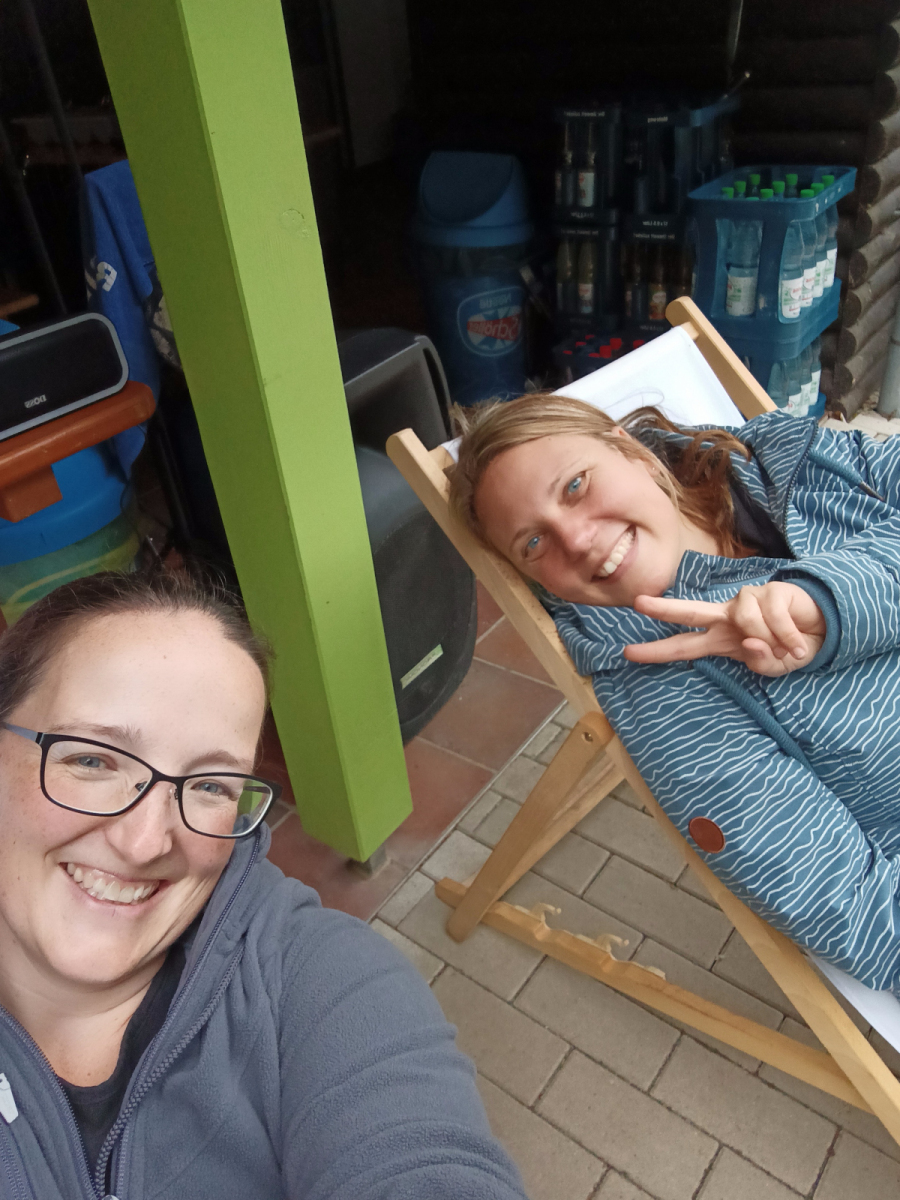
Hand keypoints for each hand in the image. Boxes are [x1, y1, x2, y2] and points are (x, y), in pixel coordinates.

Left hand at [623, 583, 826, 676]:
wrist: (821, 631)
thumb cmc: (788, 648)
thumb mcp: (773, 666)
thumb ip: (759, 661)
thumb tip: (751, 641)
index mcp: (720, 638)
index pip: (683, 646)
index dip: (657, 650)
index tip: (627, 653)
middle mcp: (727, 617)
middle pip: (690, 611)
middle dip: (664, 608)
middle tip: (638, 603)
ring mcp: (748, 601)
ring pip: (746, 621)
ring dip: (770, 642)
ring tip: (787, 648)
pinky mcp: (771, 591)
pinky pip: (773, 618)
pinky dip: (787, 637)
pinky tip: (798, 644)